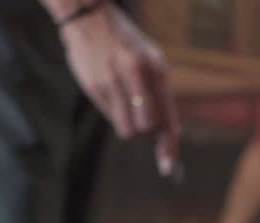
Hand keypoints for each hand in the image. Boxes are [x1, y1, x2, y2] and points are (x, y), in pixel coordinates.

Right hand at [59, 4, 180, 174]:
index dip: (169, 145)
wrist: (90, 19)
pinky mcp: (94, 86)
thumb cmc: (127, 45)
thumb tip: (163, 134)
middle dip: (147, 133)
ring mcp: (113, 80)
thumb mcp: (151, 61)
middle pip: (148, 127)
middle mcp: (137, 74)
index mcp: (157, 68)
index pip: (167, 115)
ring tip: (127, 104)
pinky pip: (110, 117)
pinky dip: (115, 113)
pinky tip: (112, 92)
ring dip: (129, 126)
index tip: (168, 167)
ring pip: (127, 128)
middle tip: (144, 123)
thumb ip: (159, 95)